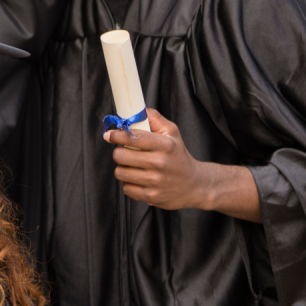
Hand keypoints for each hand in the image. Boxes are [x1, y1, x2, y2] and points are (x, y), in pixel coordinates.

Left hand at [103, 109, 260, 221]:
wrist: (195, 185)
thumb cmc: (179, 157)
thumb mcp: (173, 134)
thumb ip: (155, 119)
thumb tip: (138, 110)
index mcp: (165, 145)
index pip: (133, 137)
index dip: (116, 135)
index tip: (110, 135)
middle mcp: (160, 163)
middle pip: (121, 155)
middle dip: (119, 152)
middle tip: (126, 152)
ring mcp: (155, 182)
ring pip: (120, 172)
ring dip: (123, 168)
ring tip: (133, 166)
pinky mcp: (151, 196)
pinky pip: (126, 188)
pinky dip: (129, 183)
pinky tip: (138, 179)